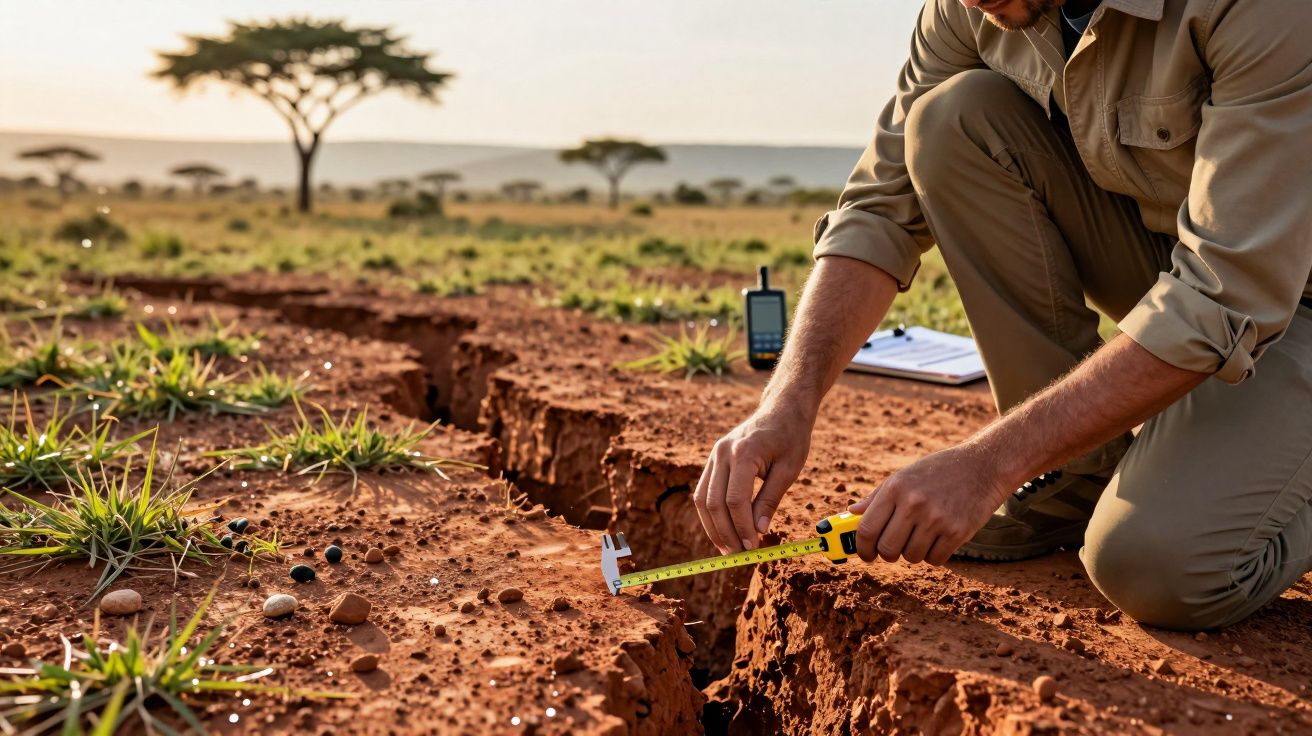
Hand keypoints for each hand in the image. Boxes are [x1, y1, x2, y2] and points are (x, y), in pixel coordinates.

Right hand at [694, 404, 812, 553]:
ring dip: (712, 527)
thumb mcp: (789, 469)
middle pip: (714, 502)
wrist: (782, 409)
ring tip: (727, 548)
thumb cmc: (791, 437)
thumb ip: (770, 500)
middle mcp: (722, 453)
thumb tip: (758, 531)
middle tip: (739, 554)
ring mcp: (714, 454)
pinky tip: (722, 530)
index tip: (752, 547)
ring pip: (702, 499)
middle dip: (725, 532)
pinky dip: (710, 513)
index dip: (741, 527)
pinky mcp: (713, 459)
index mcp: (743, 453)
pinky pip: (704, 491)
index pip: (735, 500)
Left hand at [848, 442, 1012, 564]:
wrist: (983, 466)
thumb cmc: (939, 470)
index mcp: (895, 488)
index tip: (865, 554)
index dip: (862, 548)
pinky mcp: (958, 532)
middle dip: (887, 554)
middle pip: (887, 549)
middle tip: (894, 548)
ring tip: (922, 535)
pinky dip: (934, 555)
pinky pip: (935, 560)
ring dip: (913, 553)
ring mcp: (936, 519)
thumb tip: (853, 512)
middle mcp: (914, 503)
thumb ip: (877, 496)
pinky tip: (939, 538)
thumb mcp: (904, 475)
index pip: (867, 530)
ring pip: (911, 557)